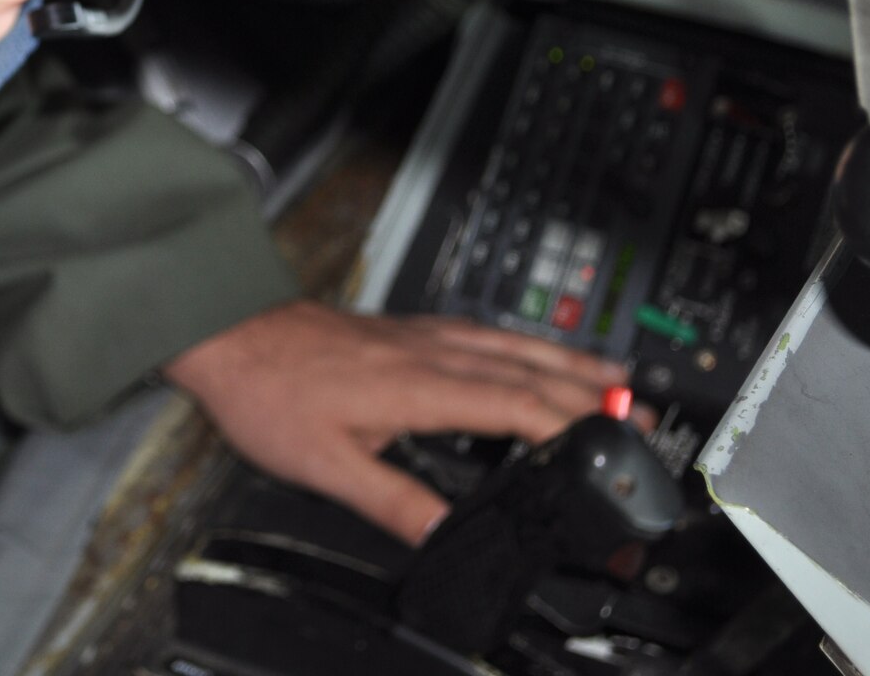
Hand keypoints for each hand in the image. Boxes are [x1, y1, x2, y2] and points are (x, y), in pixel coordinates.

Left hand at [161, 299, 635, 545]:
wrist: (228, 331)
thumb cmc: (267, 388)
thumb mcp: (326, 465)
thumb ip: (392, 502)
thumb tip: (444, 539)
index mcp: (418, 385)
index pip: (516, 406)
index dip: (571, 429)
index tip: (612, 451)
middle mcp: (427, 351)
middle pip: (528, 368)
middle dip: (591, 392)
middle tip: (641, 416)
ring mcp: (418, 335)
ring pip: (511, 343)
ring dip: (568, 360)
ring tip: (615, 377)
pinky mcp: (405, 330)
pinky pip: (485, 332)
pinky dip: (525, 344)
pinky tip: (530, 350)